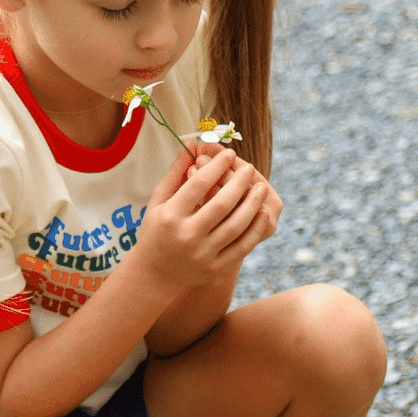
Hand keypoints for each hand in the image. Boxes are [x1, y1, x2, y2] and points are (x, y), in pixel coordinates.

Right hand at [131, 147, 278, 289]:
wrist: (155, 273)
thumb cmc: (157, 229)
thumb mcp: (158, 201)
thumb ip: (175, 172)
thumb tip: (193, 142)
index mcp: (170, 216)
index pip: (199, 184)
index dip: (217, 165)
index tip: (230, 153)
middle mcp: (187, 236)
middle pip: (222, 203)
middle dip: (239, 182)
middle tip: (249, 167)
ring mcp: (203, 254)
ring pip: (236, 225)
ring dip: (252, 203)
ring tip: (260, 187)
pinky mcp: (216, 268)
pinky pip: (243, 246)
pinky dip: (255, 228)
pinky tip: (262, 212)